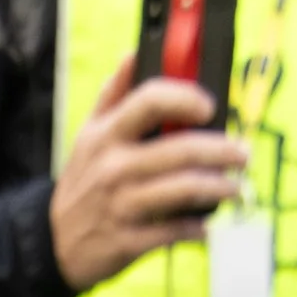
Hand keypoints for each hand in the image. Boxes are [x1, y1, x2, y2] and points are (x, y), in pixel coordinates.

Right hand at [50, 58, 247, 291]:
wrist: (54, 241)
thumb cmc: (83, 182)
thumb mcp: (89, 134)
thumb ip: (113, 94)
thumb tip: (133, 55)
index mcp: (107, 135)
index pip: (151, 101)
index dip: (186, 99)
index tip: (210, 107)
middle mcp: (114, 168)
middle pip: (181, 151)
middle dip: (221, 151)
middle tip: (242, 153)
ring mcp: (122, 206)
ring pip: (183, 191)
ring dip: (218, 188)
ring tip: (235, 187)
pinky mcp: (128, 241)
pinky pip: (173, 231)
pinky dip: (197, 229)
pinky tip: (208, 225)